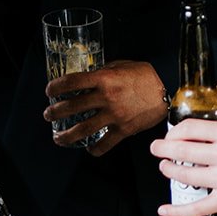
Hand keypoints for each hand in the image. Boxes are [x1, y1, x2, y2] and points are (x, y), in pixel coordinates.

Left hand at [44, 59, 165, 156]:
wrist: (168, 94)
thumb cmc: (146, 78)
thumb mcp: (123, 65)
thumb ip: (105, 71)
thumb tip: (89, 75)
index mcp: (105, 79)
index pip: (72, 82)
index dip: (56, 87)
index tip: (49, 91)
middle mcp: (107, 98)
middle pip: (72, 107)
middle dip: (55, 112)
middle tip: (48, 115)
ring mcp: (114, 115)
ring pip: (83, 129)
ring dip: (66, 135)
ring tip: (58, 137)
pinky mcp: (124, 130)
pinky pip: (105, 143)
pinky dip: (95, 149)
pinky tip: (89, 149)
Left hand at [151, 112, 216, 215]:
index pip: (190, 128)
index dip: (174, 131)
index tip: (170, 134)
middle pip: (181, 151)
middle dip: (163, 150)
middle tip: (157, 149)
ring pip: (185, 176)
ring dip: (169, 172)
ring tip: (166, 169)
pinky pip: (197, 208)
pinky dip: (177, 211)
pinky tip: (165, 210)